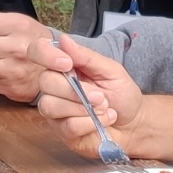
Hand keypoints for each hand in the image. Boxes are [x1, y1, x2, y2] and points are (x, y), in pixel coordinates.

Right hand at [31, 38, 146, 158]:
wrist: (134, 123)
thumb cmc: (122, 95)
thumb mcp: (111, 70)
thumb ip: (86, 57)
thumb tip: (63, 40)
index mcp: (64, 67)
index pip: (38, 52)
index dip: (45, 55)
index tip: (67, 63)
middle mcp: (54, 87)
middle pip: (45, 81)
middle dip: (76, 90)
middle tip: (100, 96)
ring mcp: (56, 111)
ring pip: (51, 105)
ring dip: (83, 108)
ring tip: (104, 108)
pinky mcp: (62, 132)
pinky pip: (67, 126)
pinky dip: (90, 123)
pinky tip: (103, 121)